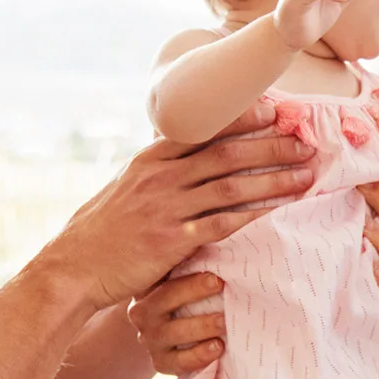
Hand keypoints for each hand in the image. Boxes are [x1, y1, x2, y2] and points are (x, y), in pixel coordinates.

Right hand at [47, 105, 313, 309]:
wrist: (72, 268)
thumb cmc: (102, 232)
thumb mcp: (127, 188)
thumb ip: (160, 172)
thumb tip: (190, 158)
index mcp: (150, 158)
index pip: (203, 128)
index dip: (242, 117)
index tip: (275, 111)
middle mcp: (161, 176)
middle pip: (226, 152)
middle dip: (270, 145)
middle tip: (305, 141)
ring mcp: (165, 207)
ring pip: (231, 185)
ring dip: (273, 178)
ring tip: (306, 174)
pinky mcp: (171, 240)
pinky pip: (222, 224)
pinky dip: (255, 215)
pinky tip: (281, 213)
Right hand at [129, 270, 226, 375]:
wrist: (172, 336)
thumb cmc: (186, 298)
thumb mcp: (184, 278)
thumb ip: (194, 261)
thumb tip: (222, 231)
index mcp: (148, 286)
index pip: (161, 272)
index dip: (182, 265)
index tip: (210, 265)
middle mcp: (143, 311)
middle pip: (164, 298)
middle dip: (193, 291)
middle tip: (220, 283)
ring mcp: (150, 338)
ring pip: (171, 332)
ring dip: (200, 326)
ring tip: (224, 320)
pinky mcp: (160, 362)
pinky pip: (176, 362)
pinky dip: (198, 355)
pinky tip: (218, 347)